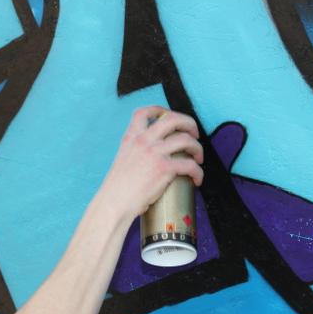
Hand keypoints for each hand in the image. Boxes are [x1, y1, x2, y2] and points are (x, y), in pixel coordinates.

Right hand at [100, 106, 203, 220]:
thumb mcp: (123, 160)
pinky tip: (197, 178)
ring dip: (197, 148)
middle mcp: (143, 141)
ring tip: (198, 157)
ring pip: (186, 139)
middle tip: (194, 135)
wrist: (114, 203)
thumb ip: (136, 152)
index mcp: (131, 138)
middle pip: (173, 119)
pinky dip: (198, 171)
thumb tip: (151, 156)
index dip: (161, 110)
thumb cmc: (118, 189)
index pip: (144, 112)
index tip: (170, 116)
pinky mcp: (164, 168)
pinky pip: (190, 165)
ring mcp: (154, 153)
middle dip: (189, 124)